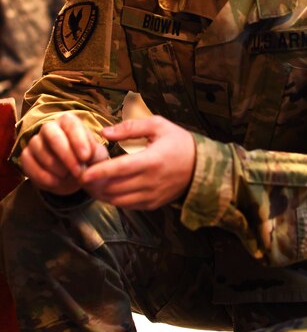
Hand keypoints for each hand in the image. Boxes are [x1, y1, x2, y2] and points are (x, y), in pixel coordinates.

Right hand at [20, 112, 107, 194]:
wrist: (75, 176)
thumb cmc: (89, 161)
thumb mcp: (97, 157)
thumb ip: (95, 153)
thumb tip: (87, 156)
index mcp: (69, 122)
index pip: (71, 124)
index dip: (78, 140)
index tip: (86, 157)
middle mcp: (50, 128)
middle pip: (53, 136)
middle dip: (66, 155)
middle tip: (78, 171)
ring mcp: (35, 142)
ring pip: (42, 152)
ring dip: (58, 169)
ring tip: (70, 176)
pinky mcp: (26, 156)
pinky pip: (30, 165)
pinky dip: (44, 177)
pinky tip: (57, 182)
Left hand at [79, 116, 195, 209]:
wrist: (202, 166)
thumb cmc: (179, 142)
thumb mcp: (158, 125)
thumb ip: (130, 127)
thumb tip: (104, 132)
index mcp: (152, 160)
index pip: (120, 169)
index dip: (99, 172)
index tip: (82, 173)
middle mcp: (151, 182)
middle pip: (114, 188)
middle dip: (94, 184)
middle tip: (80, 175)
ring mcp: (152, 195)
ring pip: (118, 200)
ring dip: (101, 194)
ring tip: (90, 184)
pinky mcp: (153, 204)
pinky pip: (127, 205)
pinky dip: (114, 199)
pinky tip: (106, 190)